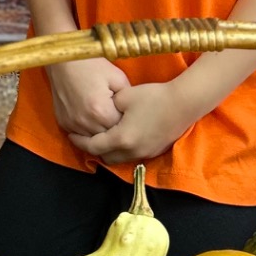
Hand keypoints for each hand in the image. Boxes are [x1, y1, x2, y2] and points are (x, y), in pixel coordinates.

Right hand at [48, 57, 130, 139]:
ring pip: (92, 139)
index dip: (126, 122)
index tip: (128, 114)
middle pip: (107, 137)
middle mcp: (85, 123)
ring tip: (104, 115)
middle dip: (114, 129)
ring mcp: (72, 124)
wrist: (64, 60)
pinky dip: (87, 128)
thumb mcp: (118, 78)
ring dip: (100, 131)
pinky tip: (91, 116)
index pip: (121, 130)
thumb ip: (128, 99)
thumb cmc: (92, 65)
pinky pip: (79, 134)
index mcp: (101, 112)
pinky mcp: (63, 123)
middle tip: (116, 114)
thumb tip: (132, 113)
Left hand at [70, 81, 194, 164]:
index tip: (71, 135)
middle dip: (93, 149)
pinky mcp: (154, 151)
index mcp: (121, 138)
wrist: (184, 103)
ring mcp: (145, 153)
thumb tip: (101, 112)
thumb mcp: (125, 97)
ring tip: (103, 137)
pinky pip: (132, 156)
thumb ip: (108, 107)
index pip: (94, 145)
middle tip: (86, 137)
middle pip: (105, 158)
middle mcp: (132, 151)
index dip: (80, 141)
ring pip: (119, 159)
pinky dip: (122, 150)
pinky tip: (122, 137)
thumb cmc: (153, 97)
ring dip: (108, 151)